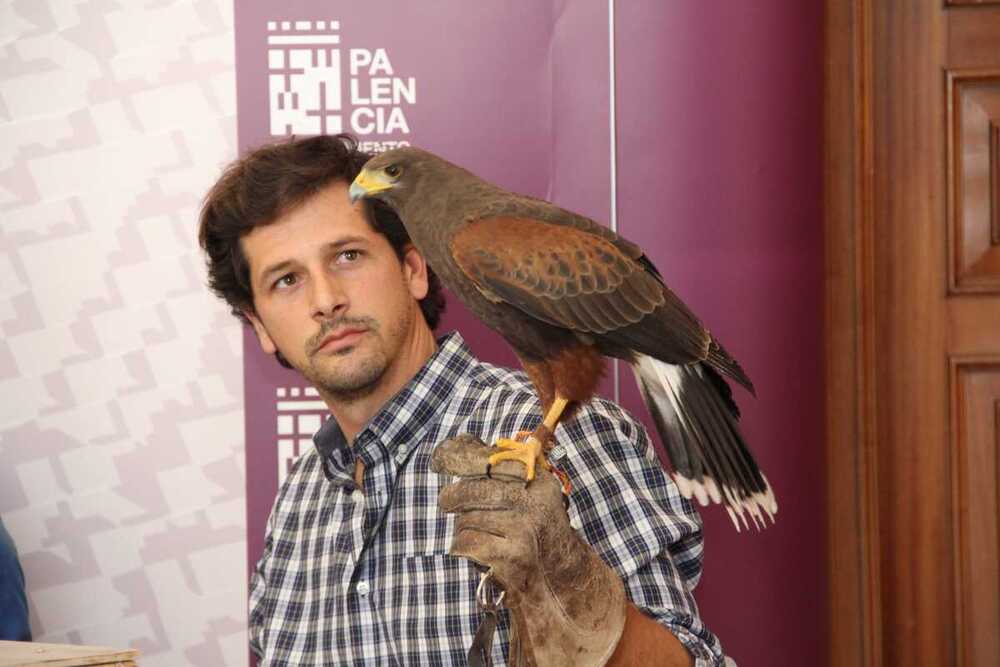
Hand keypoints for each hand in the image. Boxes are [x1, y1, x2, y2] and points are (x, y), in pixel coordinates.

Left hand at [432, 434, 626, 666]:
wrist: (563, 578)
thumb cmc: (539, 531)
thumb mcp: (534, 494)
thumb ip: (507, 470)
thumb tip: (463, 445)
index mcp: (537, 479)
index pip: (490, 460)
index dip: (458, 460)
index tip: (439, 462)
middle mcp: (533, 500)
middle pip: (471, 490)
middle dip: (451, 497)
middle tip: (446, 502)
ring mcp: (523, 528)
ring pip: (466, 519)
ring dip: (462, 528)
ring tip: (476, 533)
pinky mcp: (512, 556)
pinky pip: (467, 543)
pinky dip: (461, 547)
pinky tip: (471, 550)